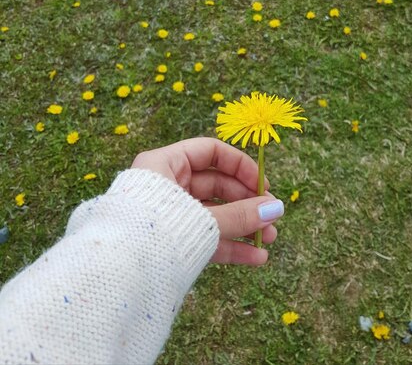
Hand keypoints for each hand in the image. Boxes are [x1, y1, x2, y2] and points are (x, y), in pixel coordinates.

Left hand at [131, 138, 282, 265]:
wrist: (115, 277)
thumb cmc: (154, 232)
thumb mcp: (202, 220)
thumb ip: (239, 215)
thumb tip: (276, 208)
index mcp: (164, 164)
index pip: (210, 152)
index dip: (240, 166)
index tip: (263, 184)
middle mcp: (167, 186)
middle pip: (217, 185)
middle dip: (247, 202)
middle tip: (272, 217)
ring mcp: (168, 215)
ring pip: (213, 214)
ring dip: (243, 226)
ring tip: (269, 240)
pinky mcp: (170, 241)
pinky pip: (204, 237)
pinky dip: (229, 246)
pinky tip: (255, 258)